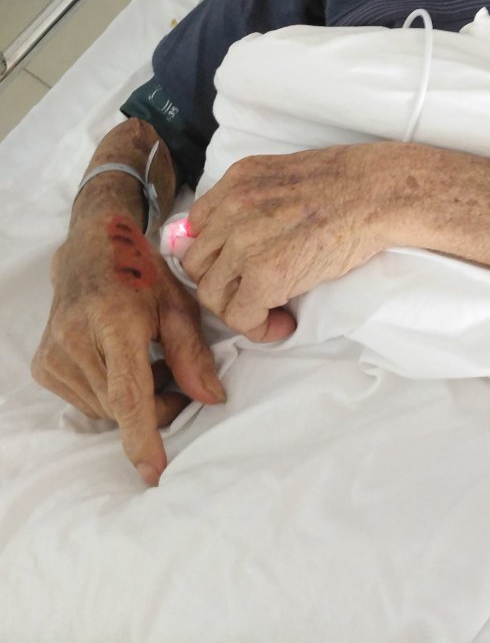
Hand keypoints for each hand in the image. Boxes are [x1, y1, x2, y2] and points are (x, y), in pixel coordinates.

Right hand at [32, 213, 225, 486]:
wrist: (92, 251)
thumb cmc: (142, 274)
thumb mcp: (179, 304)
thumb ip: (193, 354)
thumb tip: (211, 399)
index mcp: (114, 319)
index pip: (127, 392)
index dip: (142, 436)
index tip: (154, 472)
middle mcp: (76, 339)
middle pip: (120, 407)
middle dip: (155, 409)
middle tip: (177, 383)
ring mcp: (55, 353)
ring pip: (103, 409)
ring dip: (133, 401)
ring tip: (150, 364)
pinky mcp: (44, 365)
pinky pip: (85, 401)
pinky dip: (110, 394)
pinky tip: (122, 364)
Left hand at [183, 146, 388, 341]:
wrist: (375, 193)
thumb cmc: (346, 183)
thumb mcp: (284, 175)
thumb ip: (252, 198)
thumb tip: (235, 237)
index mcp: (236, 181)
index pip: (196, 229)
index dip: (214, 254)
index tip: (236, 267)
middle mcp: (231, 209)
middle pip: (197, 263)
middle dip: (222, 283)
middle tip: (252, 291)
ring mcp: (244, 243)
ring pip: (211, 294)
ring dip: (237, 308)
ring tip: (269, 310)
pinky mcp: (265, 276)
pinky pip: (239, 317)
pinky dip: (258, 327)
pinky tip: (282, 323)